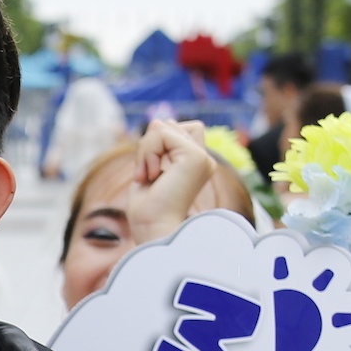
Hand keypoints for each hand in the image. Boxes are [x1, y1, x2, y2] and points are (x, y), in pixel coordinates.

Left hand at [124, 120, 219, 245]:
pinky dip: (148, 151)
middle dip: (150, 144)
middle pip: (171, 125)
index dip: (157, 143)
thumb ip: (155, 144)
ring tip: (149, 176)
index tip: (149, 174)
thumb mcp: (148, 168)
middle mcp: (203, 160)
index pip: (176, 130)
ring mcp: (202, 158)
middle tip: (147, 174)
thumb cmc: (147, 209)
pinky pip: (162, 132)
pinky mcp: (196, 157)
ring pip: (165, 126)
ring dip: (146, 149)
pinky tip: (151, 175)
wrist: (152, 229)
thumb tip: (159, 121)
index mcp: (195, 164)